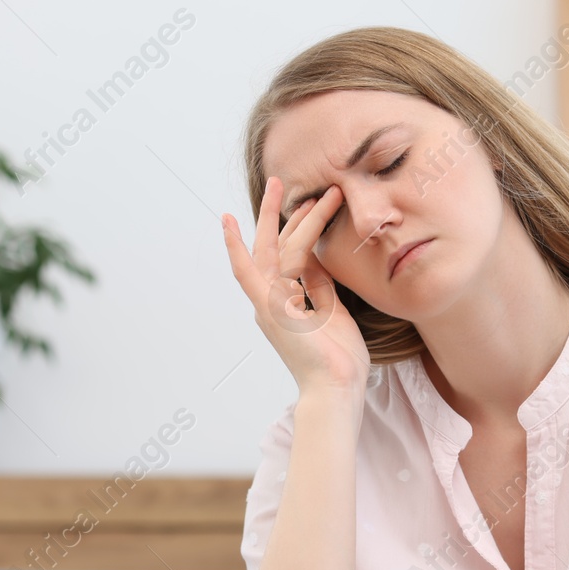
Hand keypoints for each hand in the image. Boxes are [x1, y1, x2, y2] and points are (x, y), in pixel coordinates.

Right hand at [221, 176, 370, 396]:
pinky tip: (229, 222)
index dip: (295, 227)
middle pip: (273, 246)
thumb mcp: (334, 312)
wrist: (336, 389)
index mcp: (286, 302)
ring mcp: (268, 304)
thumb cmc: (339, 360)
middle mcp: (271, 300)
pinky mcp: (269, 309)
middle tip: (282, 180)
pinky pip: (249, 273)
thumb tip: (315, 255)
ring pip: (272, 250)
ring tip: (286, 186)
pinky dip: (237, 247)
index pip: (288, 256)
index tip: (309, 202)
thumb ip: (321, 284)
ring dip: (281, 217)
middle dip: (279, 213)